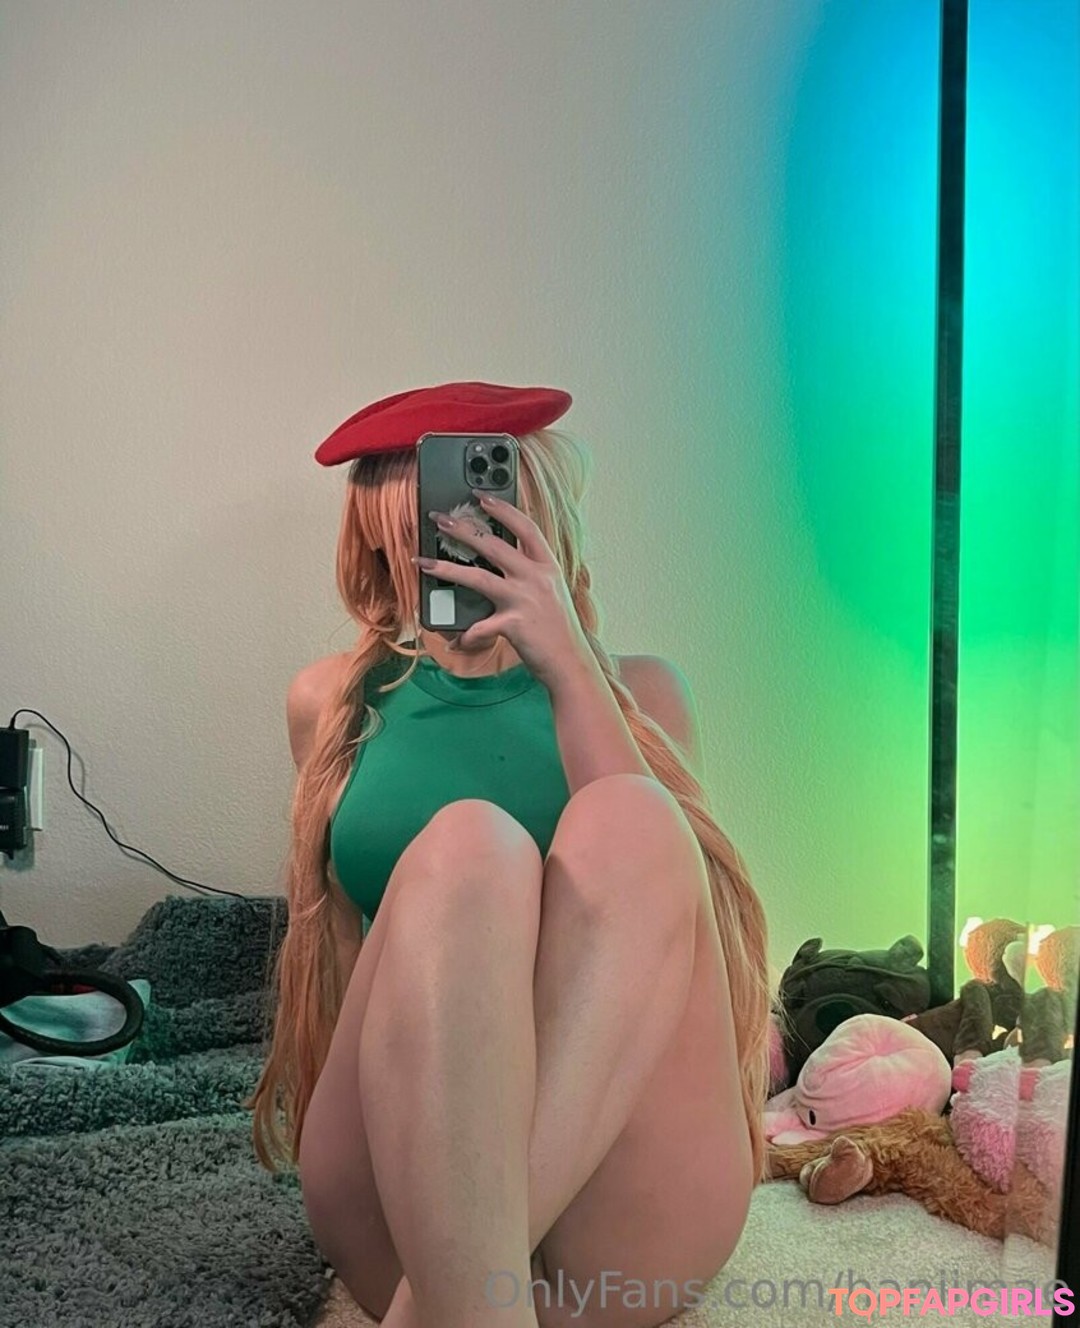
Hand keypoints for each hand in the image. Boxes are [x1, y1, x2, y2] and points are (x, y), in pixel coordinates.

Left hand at [412, 489, 591, 691]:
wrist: (571, 663)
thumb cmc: (558, 630)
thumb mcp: (550, 594)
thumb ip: (530, 576)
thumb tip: (496, 565)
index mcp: (547, 567)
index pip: (526, 528)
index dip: (503, 509)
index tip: (482, 496)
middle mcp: (537, 578)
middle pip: (494, 545)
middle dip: (462, 529)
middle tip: (439, 518)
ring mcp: (525, 600)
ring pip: (479, 577)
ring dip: (448, 569)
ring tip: (424, 562)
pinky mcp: (514, 624)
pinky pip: (480, 627)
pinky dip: (464, 636)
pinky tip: (454, 642)